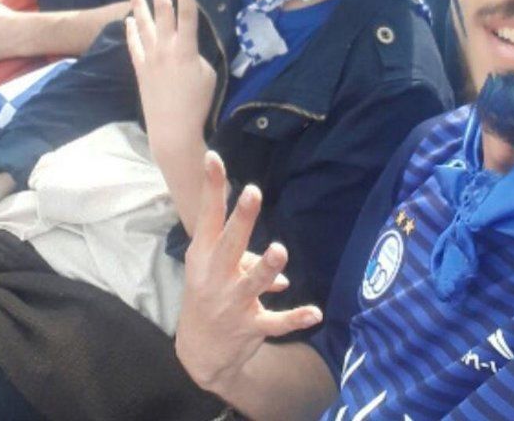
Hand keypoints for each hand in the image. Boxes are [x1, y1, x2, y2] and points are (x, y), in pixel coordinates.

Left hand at [126, 0, 215, 150]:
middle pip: (162, 10)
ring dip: (139, 2)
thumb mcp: (208, 74)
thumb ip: (197, 54)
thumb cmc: (197, 103)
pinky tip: (129, 20)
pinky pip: (134, 44)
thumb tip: (187, 47)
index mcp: (186, 47)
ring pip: (143, 23)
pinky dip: (131, 31)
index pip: (187, 11)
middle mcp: (166, 47)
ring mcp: (150, 57)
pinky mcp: (140, 68)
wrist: (172, 128)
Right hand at [175, 151, 321, 392]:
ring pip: (253, 283)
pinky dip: (296, 318)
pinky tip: (314, 313)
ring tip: (280, 252)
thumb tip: (275, 260)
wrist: (199, 355)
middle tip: (253, 192)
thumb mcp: (213, 272)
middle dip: (242, 219)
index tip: (213, 157)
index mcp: (203, 256)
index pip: (208, 215)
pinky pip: (276, 322)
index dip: (211, 187)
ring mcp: (232, 304)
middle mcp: (215, 277)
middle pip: (230, 244)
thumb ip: (243, 255)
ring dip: (267, 268)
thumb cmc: (207, 296)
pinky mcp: (250, 328)